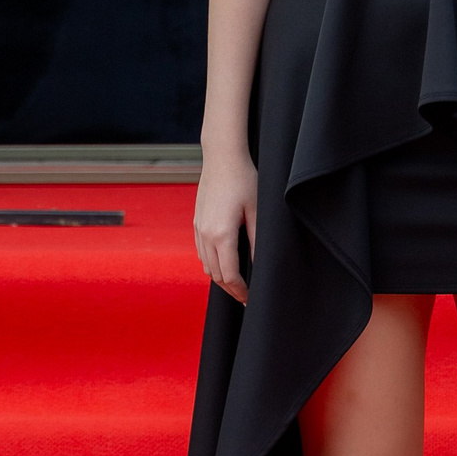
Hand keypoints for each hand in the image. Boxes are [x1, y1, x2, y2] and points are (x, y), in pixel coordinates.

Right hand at [194, 152, 256, 303]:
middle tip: (245, 296)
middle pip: (215, 275)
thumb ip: (256, 241)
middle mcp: (205, 234)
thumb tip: (260, 266)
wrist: (222, 158)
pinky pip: (201, 252)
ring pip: (206, 265)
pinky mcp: (197, 222)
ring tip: (237, 283)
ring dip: (220, 278)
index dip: (241, 290)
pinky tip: (224, 263)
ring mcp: (198, 228)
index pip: (230, 274)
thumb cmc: (243, 180)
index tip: (251, 298)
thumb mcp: (257, 211)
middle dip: (231, 289)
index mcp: (221, 234)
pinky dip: (212, 263)